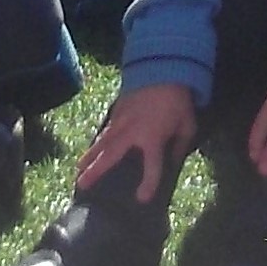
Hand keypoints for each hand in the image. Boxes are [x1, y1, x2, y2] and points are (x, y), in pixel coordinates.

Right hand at [75, 81, 197, 203]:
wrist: (165, 66)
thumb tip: (172, 160)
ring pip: (103, 141)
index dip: (148, 185)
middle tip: (81, 184)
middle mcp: (132, 132)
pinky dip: (100, 139)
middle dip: (96, 171)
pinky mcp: (118, 108)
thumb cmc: (178, 100)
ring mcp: (122, 119)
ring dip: (90, 155)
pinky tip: (94, 146)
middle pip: (111, 155)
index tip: (141, 199)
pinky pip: (107, 128)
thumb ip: (179, 146)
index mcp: (152, 138)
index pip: (151, 167)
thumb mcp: (187, 125)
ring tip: (78, 168)